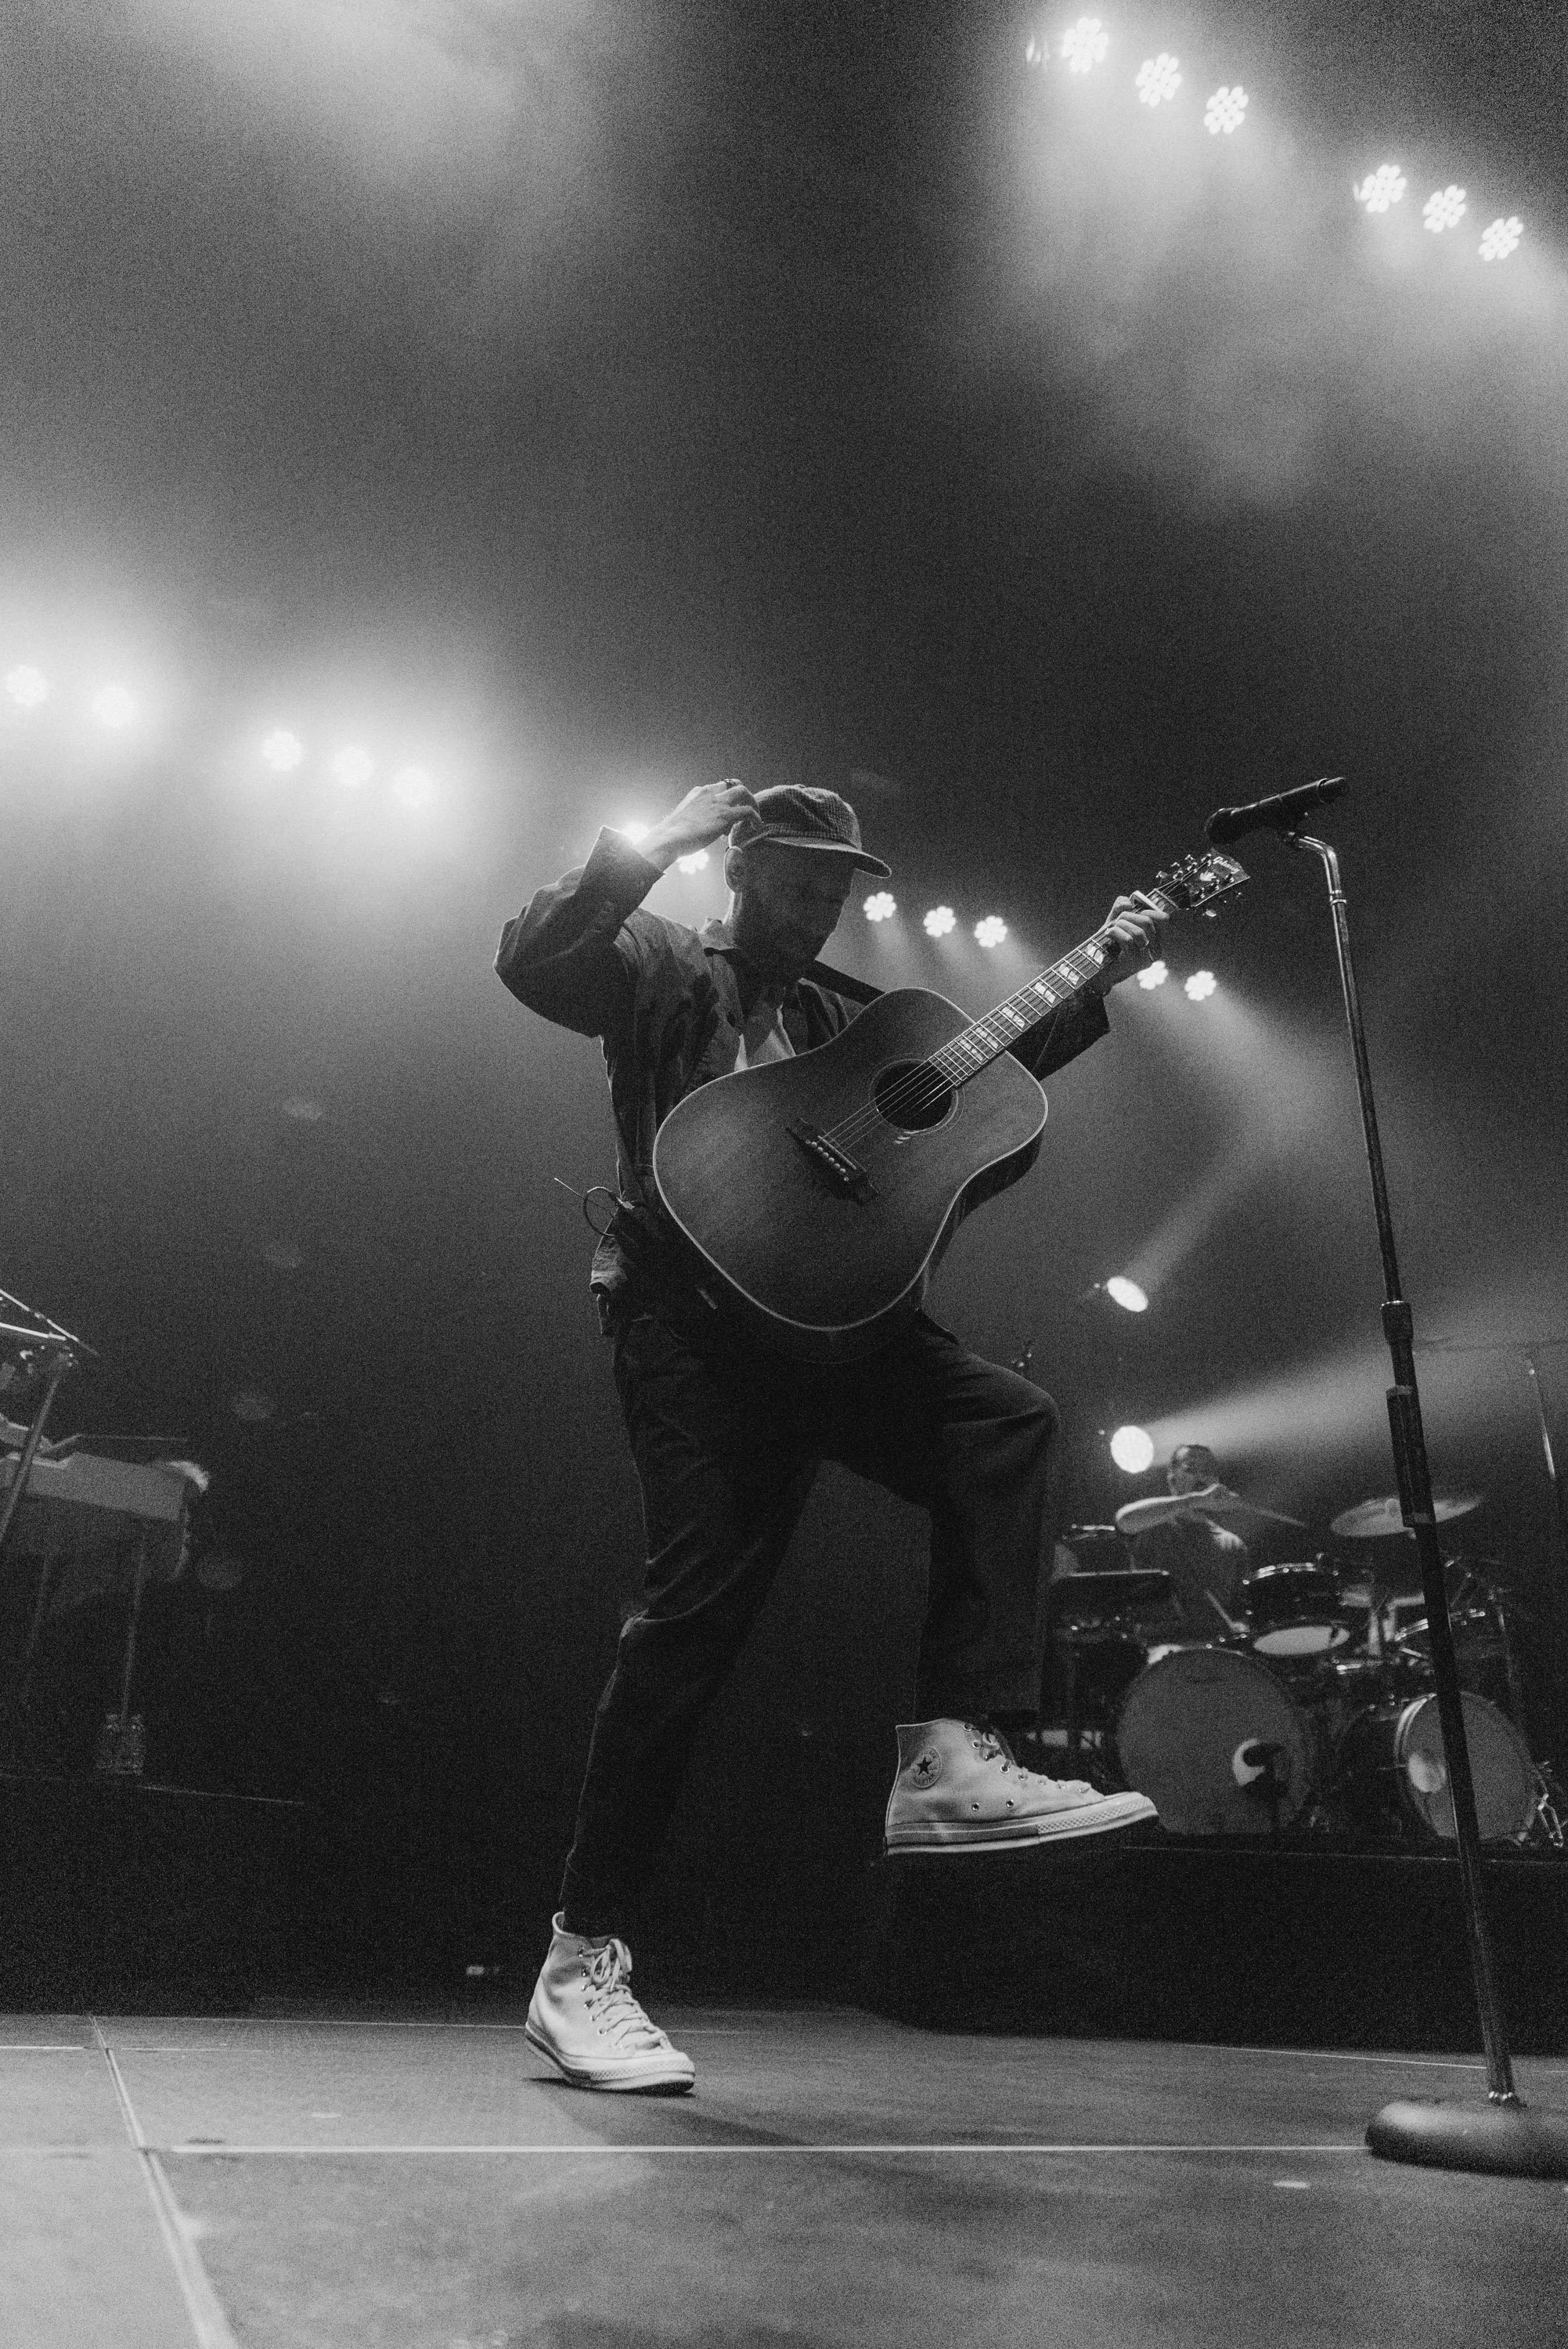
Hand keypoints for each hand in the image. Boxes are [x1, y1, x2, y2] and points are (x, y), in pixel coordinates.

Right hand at [637, 779, 760, 871]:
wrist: (670, 838)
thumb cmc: (672, 834)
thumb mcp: (684, 819)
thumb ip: (695, 819)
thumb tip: (702, 829)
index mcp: (698, 792)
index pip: (718, 788)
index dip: (725, 800)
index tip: (726, 815)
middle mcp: (709, 792)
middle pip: (732, 784)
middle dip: (742, 795)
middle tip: (745, 810)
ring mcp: (718, 802)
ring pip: (743, 792)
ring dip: (751, 802)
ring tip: (754, 817)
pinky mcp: (726, 815)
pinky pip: (747, 810)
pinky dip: (755, 817)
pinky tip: (757, 825)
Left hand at [1087, 891, 1167, 993]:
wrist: (1097, 971)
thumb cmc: (1108, 946)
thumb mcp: (1115, 924)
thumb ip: (1120, 909)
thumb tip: (1127, 902)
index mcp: (1156, 941)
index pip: (1163, 919)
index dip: (1148, 909)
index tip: (1133, 909)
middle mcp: (1155, 950)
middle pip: (1148, 922)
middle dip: (1128, 915)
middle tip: (1116, 920)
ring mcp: (1146, 958)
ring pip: (1138, 931)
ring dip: (1120, 925)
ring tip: (1111, 928)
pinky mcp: (1134, 962)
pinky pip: (1128, 940)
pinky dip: (1115, 932)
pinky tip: (1108, 934)